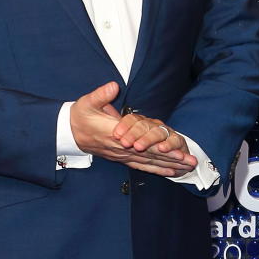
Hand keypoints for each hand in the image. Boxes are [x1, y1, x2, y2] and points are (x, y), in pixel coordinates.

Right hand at [69, 83, 197, 177]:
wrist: (68, 132)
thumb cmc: (79, 116)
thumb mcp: (87, 102)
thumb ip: (101, 94)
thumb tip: (114, 86)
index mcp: (115, 134)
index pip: (142, 142)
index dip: (160, 146)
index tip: (177, 149)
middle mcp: (121, 148)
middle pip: (150, 155)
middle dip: (172, 159)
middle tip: (190, 161)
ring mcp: (121, 155)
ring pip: (148, 163)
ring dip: (168, 166)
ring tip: (186, 168)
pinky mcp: (122, 158)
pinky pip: (141, 166)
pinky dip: (157, 169)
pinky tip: (170, 172)